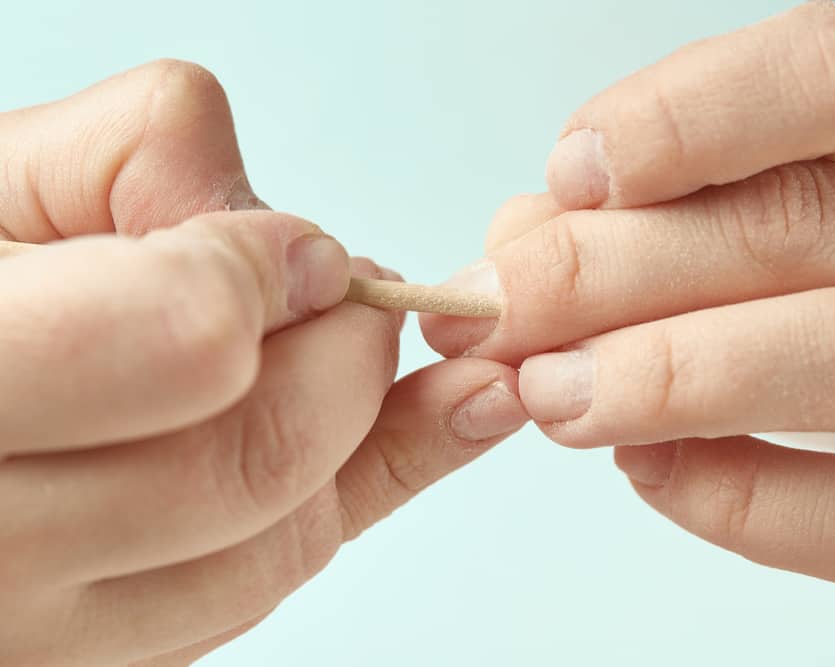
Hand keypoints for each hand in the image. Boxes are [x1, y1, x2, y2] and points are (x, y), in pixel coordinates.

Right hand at [0, 61, 528, 664]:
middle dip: (346, 358)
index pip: (188, 341)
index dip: (267, 276)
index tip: (302, 251)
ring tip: (331, 353)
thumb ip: (141, 159)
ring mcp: (50, 633)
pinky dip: (323, 500)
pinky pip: (261, 591)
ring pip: (285, 545)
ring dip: (349, 436)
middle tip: (348, 295)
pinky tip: (334, 427)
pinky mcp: (107, 658)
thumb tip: (302, 245)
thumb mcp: (0, 183)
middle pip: (258, 460)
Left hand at [422, 2, 834, 614]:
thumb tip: (522, 243)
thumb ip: (665, 220)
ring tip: (553, 394)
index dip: (689, 115)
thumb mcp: (792, 233)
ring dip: (668, 376)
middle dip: (619, 267)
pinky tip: (649, 470)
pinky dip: (741, 497)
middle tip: (502, 310)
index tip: (572, 173)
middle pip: (812, 219)